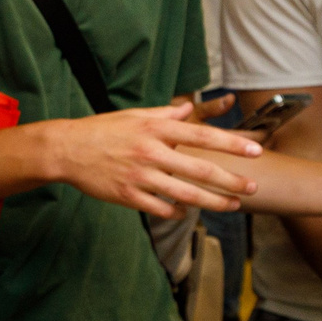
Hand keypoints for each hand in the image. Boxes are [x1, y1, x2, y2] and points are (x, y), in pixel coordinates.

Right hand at [51, 102, 259, 215]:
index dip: (231, 145)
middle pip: (200, 170)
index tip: (255, 150)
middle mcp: (152, 152)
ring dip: (214, 202)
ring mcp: (140, 176)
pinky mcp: (127, 196)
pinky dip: (178, 211)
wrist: (66, 149)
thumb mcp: (134, 115)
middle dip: (232, 180)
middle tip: (254, 187)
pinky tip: (188, 212)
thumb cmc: (102, 129)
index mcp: (156, 128)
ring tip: (234, 205)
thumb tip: (188, 108)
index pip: (202, 135)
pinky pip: (160, 208)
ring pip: (186, 194)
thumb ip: (165, 113)